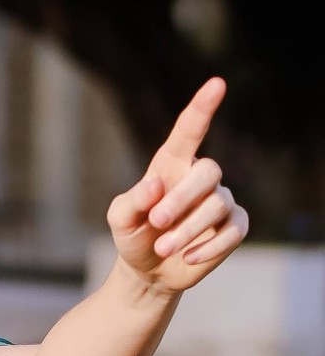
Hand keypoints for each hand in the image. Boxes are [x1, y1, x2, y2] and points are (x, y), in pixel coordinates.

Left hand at [107, 79, 248, 293]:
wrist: (148, 272)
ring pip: (218, 204)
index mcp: (172, 164)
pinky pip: (234, 230)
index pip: (189, 130)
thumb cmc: (134, 236)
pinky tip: (189, 257)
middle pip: (209, 171)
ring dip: (188, 229)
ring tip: (163, 247)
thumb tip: (155, 186)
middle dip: (183, 197)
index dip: (202, 107)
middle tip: (157, 220)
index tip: (217, 84)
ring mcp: (220, 201)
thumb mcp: (120, 219)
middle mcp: (199, 177)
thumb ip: (131, 201)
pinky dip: (212, 246)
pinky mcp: (233, 227)